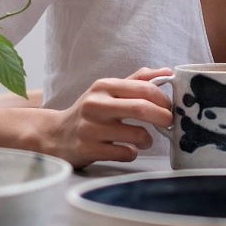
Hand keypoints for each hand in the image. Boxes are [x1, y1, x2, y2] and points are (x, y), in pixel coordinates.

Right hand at [50, 66, 172, 167]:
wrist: (56, 135)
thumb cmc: (89, 112)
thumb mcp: (108, 91)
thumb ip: (137, 80)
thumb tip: (166, 72)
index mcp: (104, 86)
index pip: (143, 87)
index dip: (163, 98)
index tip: (169, 107)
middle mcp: (96, 104)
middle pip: (141, 108)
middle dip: (163, 117)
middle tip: (168, 123)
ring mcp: (91, 128)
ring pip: (136, 134)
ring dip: (147, 139)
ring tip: (144, 140)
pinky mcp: (89, 149)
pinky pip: (125, 153)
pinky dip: (132, 152)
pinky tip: (126, 149)